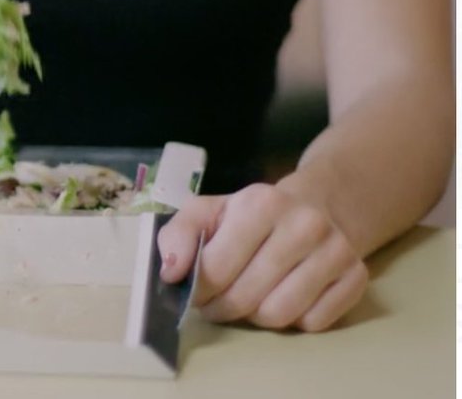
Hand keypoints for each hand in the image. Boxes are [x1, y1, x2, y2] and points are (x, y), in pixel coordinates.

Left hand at [157, 183, 367, 331]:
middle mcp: (304, 225)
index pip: (216, 270)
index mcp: (261, 204)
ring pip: (279, 315)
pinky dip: (293, 320)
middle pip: (245, 298)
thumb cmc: (250, 216)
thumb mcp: (207, 212)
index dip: (198, 290)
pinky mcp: (357, 277)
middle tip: (216, 303)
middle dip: (222, 308)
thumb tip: (170, 273)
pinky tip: (284, 295)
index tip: (194, 292)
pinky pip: (314, 323)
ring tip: (249, 298)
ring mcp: (336, 251)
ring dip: (255, 317)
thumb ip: (178, 236)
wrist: (316, 206)